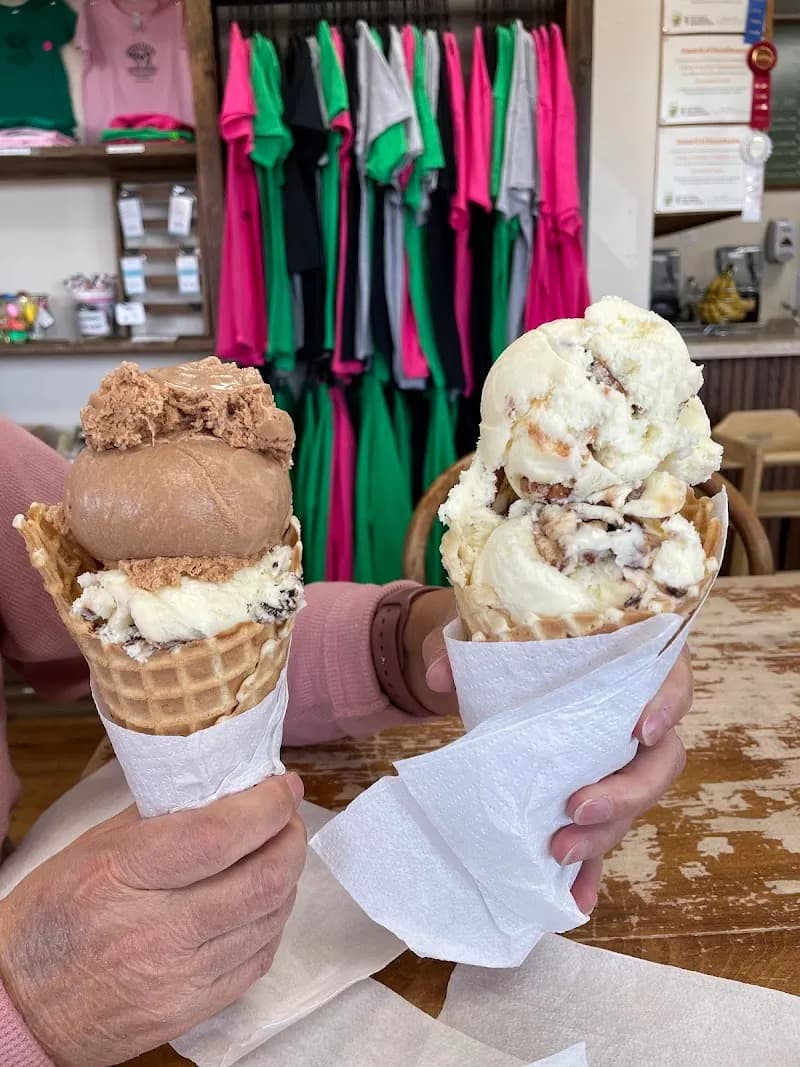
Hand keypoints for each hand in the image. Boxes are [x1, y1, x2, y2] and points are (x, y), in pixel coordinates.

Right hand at [0, 774, 306, 1066]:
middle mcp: (159, 928)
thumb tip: (221, 784)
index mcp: (126, 874)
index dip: (266, 805)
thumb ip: (160, 814)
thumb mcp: (93, 846)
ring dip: (287, 877)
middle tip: (287, 817)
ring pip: (270, 918)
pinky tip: (261, 902)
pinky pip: (258, 959)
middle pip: (262, 878)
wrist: (20, 1005)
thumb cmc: (53, 913)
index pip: (220, 834)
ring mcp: (180, 976)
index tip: (283, 785)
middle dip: (290, 838)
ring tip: (277, 853)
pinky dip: (271, 921)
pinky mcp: (193, 1009)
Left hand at [413, 592, 693, 914]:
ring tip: (559, 852)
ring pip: (634, 801)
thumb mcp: (475, 629)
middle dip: (628, 791)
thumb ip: (455, 646)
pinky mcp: (591, 790)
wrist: (483, 660)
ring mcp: (616, 757)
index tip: (639, 731)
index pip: (670, 675)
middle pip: (660, 757)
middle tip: (577, 808)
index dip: (667, 704)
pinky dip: (591, 867)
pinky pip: (601, 832)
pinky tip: (575, 898)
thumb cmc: (499, 633)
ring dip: (604, 833)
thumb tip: (439, 677)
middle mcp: (633, 709)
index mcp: (625, 654)